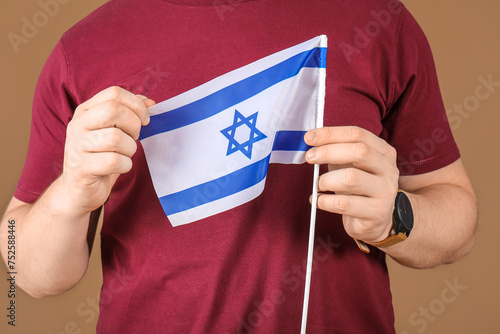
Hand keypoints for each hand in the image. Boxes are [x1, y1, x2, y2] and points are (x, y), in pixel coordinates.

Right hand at [62, 86, 154, 213]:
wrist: (78, 190)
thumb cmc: (101, 157)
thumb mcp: (113, 130)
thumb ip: (130, 113)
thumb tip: (150, 102)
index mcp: (86, 111)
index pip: (114, 93)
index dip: (136, 105)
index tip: (144, 120)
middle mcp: (78, 125)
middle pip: (114, 110)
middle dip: (134, 125)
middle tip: (134, 138)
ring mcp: (77, 146)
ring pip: (116, 138)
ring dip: (130, 149)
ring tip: (124, 154)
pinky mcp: (81, 168)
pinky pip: (114, 161)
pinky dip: (125, 165)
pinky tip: (120, 167)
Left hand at [304, 126, 399, 242]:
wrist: (375, 222)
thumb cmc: (358, 189)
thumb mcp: (350, 165)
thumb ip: (335, 151)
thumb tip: (312, 139)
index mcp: (384, 152)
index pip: (358, 134)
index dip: (331, 134)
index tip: (309, 137)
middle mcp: (389, 169)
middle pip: (359, 152)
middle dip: (328, 152)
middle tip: (309, 158)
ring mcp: (385, 192)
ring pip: (351, 178)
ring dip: (326, 180)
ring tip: (318, 185)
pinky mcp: (376, 213)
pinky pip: (344, 204)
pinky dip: (325, 201)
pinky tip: (318, 200)